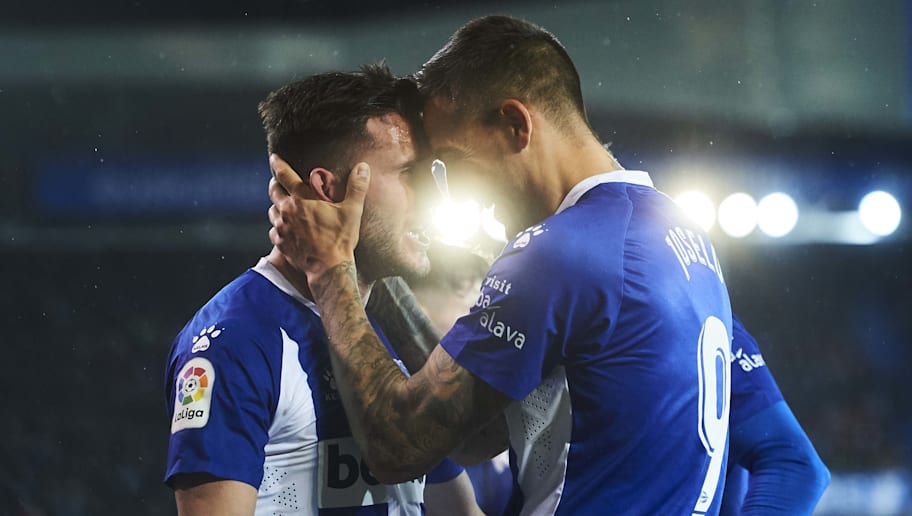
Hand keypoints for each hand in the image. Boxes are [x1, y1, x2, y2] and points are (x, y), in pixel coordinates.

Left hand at [268, 154, 370, 281]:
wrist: (328, 269)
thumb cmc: (340, 239)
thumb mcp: (352, 211)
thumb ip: (357, 187)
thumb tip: (363, 167)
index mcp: (301, 199)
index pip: (284, 174)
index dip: (277, 164)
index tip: (274, 157)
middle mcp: (287, 211)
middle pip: (273, 191)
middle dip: (276, 184)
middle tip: (279, 182)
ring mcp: (281, 228)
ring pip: (272, 211)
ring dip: (277, 206)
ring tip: (285, 207)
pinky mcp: (280, 243)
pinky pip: (274, 231)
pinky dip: (278, 227)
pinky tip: (287, 229)